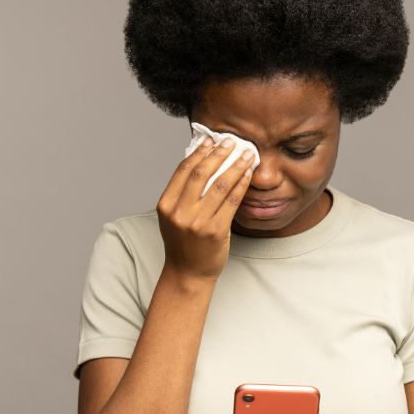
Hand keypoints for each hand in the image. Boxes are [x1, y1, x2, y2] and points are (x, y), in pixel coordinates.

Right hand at [157, 137, 254, 280]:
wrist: (187, 273)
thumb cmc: (183, 243)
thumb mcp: (174, 216)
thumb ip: (183, 193)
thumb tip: (201, 161)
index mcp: (166, 205)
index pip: (183, 170)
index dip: (199, 152)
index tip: (211, 140)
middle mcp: (180, 213)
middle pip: (201, 174)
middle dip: (219, 154)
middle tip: (231, 142)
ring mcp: (198, 223)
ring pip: (220, 185)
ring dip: (236, 166)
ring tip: (247, 155)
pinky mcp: (216, 231)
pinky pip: (232, 202)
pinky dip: (241, 185)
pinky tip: (247, 175)